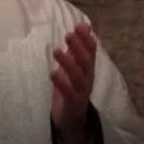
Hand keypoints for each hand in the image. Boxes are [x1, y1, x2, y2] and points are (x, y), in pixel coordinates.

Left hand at [51, 23, 95, 143]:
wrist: (72, 118)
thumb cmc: (72, 87)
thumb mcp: (75, 66)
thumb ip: (77, 48)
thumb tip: (83, 25)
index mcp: (88, 69)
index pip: (91, 51)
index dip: (86, 39)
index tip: (79, 26)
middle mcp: (87, 79)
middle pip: (86, 62)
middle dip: (78, 47)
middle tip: (68, 35)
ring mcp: (81, 91)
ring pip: (78, 76)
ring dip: (68, 62)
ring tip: (57, 51)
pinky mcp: (72, 103)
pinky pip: (68, 92)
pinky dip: (61, 82)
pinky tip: (52, 73)